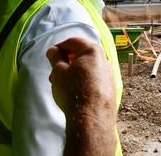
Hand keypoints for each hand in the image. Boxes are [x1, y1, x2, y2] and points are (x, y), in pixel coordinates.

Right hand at [46, 37, 116, 155]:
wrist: (91, 119)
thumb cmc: (73, 91)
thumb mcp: (58, 71)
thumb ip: (55, 57)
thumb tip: (54, 50)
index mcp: (92, 51)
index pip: (73, 41)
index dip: (59, 47)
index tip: (50, 56)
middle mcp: (104, 60)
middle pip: (82, 54)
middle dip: (66, 60)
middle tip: (54, 70)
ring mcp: (109, 74)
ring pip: (87, 67)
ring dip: (73, 71)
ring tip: (61, 82)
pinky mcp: (109, 88)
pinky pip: (94, 78)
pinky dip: (82, 80)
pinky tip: (74, 91)